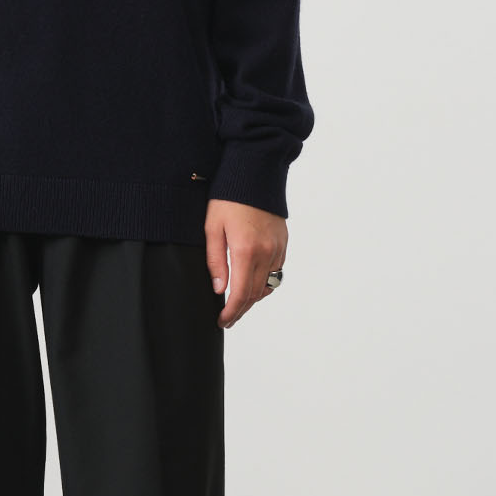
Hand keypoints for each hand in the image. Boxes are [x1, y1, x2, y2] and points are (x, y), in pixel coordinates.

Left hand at [205, 199, 287, 327]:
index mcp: (246, 251)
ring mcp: (277, 248)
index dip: (231, 312)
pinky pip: (276, 272)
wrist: (255, 174)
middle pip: (256, 295)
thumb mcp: (212, 228)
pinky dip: (265, 283)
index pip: (241, 294)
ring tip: (238, 305)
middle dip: (241, 310)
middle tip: (228, 319)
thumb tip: (219, 289)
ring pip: (268, 286)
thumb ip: (215, 261)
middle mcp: (266, 253)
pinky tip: (253, 284)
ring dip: (254, 299)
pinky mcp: (283, 243)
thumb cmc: (228, 198)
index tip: (222, 321)